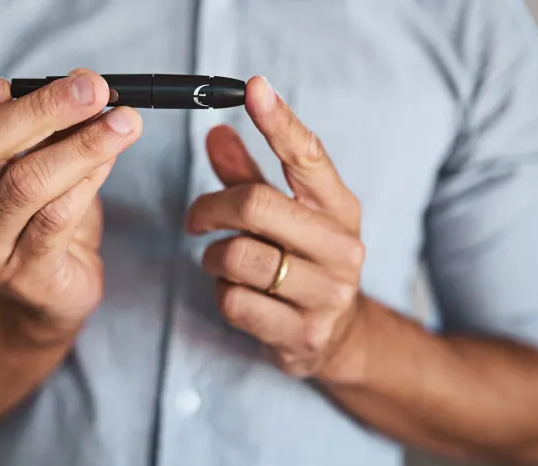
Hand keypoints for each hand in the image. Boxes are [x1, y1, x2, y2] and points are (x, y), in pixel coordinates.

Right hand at [0, 68, 142, 340]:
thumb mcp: (40, 162)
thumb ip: (52, 128)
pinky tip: (111, 160)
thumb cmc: (45, 218)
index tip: (5, 82)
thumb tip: (87, 87)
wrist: (50, 296)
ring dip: (83, 145)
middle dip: (45, 108)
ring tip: (123, 122)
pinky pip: (56, 219)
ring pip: (26, 182)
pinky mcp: (24, 274)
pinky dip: (88, 182)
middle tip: (93, 89)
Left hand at [186, 77, 367, 382]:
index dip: (279, 120)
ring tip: (222, 261)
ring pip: (236, 256)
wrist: (339, 336)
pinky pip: (233, 301)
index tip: (254, 88)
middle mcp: (341, 247)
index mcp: (339, 208)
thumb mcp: (287, 215)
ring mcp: (325, 293)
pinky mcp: (302, 332)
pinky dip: (222, 293)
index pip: (308, 156)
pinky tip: (238, 293)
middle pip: (254, 205)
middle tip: (196, 218)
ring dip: (213, 257)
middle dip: (210, 208)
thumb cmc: (304, 261)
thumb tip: (217, 133)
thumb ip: (250, 176)